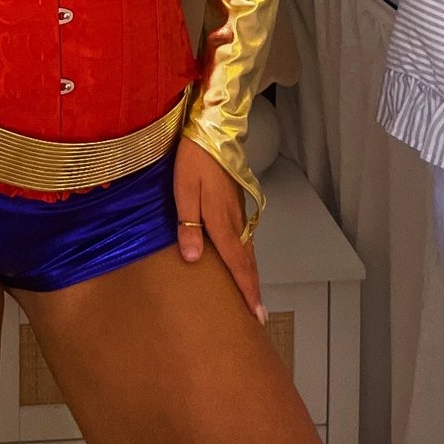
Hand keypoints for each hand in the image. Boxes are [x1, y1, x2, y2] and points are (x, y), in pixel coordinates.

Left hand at [173, 135, 266, 327]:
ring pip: (248, 248)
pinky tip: (243, 257)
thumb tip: (193, 259)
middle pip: (247, 260)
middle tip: (260, 314)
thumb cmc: (193, 159)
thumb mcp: (183, 189)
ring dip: (251, 272)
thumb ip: (188, 224)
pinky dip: (247, 254)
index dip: (246, 289)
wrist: (212, 129)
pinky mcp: (235, 200)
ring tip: (253, 293)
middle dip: (253, 287)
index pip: (236, 263)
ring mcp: (238, 209)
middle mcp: (234, 219)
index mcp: (221, 220)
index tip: (256, 314)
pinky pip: (245, 236)